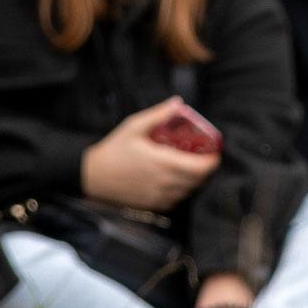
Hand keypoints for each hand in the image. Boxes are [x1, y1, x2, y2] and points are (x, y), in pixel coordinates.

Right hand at [80, 105, 214, 212]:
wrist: (92, 176)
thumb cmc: (114, 149)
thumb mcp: (133, 126)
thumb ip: (158, 115)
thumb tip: (178, 102)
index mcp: (163, 162)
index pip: (199, 168)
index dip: (212, 161)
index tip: (215, 152)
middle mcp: (164, 183)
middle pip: (198, 181)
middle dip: (206, 170)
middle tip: (206, 158)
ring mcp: (158, 197)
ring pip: (188, 192)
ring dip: (195, 181)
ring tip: (193, 168)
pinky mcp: (152, 205)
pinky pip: (176, 200)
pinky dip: (182, 191)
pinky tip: (176, 181)